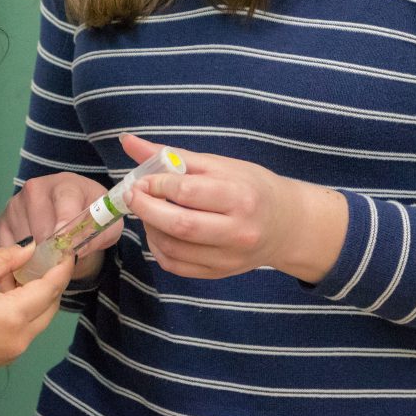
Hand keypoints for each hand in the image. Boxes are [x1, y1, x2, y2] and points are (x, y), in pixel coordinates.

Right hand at [0, 171, 119, 287]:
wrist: (71, 207)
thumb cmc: (89, 216)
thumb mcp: (106, 225)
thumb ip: (99, 235)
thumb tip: (77, 248)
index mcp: (67, 184)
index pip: (65, 200)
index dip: (65, 220)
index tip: (65, 240)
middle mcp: (37, 188)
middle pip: (42, 229)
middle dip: (54, 252)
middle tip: (63, 263)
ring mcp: (16, 203)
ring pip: (24, 243)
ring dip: (37, 258)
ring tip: (51, 259)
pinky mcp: (2, 219)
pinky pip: (8, 248)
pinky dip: (20, 260)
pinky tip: (33, 258)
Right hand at [0, 242, 72, 392]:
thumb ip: (4, 260)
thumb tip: (29, 248)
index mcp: (14, 316)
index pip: (51, 288)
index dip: (62, 267)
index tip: (67, 249)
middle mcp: (21, 339)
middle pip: (50, 307)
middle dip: (51, 283)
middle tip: (39, 259)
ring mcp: (13, 352)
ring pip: (39, 320)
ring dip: (35, 297)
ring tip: (12, 275)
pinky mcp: (2, 358)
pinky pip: (24, 331)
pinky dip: (23, 312)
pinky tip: (2, 296)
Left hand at [120, 133, 346, 281]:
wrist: (287, 225)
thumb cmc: (252, 187)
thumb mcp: (219, 164)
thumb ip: (172, 155)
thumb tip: (128, 141)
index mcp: (240, 196)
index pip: (188, 192)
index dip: (157, 184)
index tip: (143, 178)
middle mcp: (237, 231)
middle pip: (180, 225)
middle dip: (146, 208)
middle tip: (133, 195)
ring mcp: (229, 257)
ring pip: (174, 249)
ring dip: (150, 228)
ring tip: (148, 211)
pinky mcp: (220, 274)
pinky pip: (177, 267)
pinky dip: (159, 249)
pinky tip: (159, 231)